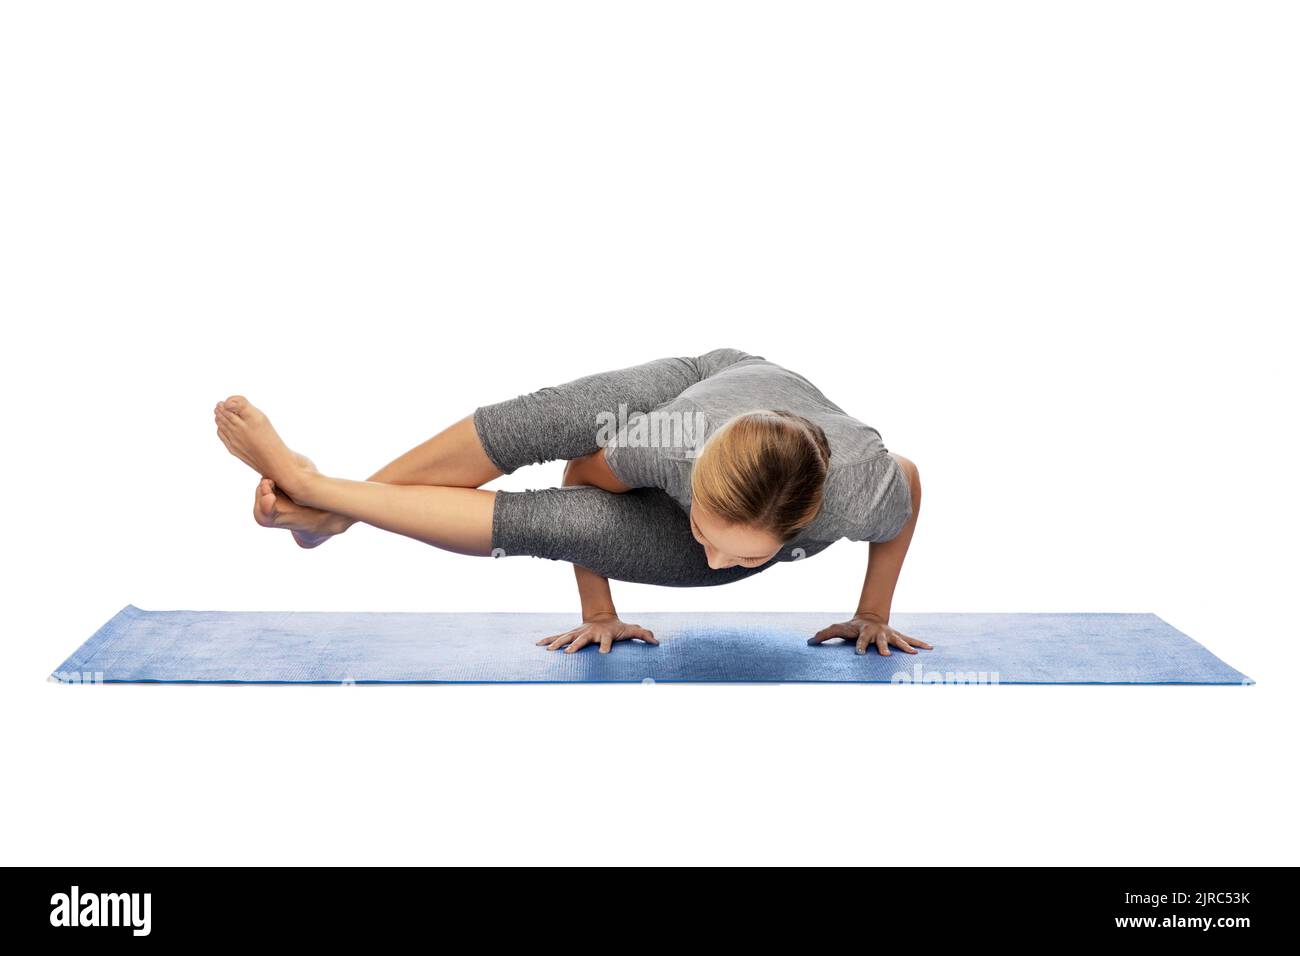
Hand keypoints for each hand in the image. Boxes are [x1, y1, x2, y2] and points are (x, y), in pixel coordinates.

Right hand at [536, 614, 658, 653]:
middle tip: (569, 653)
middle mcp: (590, 633)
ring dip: (558, 643)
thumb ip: (644, 634)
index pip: (607, 641)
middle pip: (582, 639)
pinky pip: (558, 637)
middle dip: (575, 645)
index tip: (604, 654)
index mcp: (605, 634)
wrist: (602, 617)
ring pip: (567, 637)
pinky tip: (539, 645)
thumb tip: (657, 641)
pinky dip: (549, 640)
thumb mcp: (631, 629)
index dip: (606, 647)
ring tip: (548, 650)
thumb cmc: (618, 627)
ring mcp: (579, 633)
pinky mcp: (572, 634)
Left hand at [807, 613, 931, 655]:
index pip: (860, 640)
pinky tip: (930, 648)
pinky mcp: (897, 636)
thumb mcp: (839, 629)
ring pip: (899, 640)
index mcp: (864, 633)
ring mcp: (889, 635)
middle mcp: (878, 634)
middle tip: (885, 655)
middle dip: (883, 647)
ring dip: (906, 646)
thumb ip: (825, 634)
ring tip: (914, 653)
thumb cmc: (852, 626)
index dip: (859, 646)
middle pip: (881, 641)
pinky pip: (910, 640)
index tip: (859, 654)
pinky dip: (920, 643)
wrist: (869, 617)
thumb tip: (809, 641)